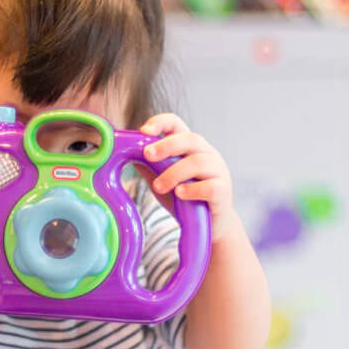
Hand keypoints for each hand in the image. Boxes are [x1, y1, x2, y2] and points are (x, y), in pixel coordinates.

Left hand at [140, 113, 238, 242]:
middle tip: (147, 155)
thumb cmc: (184, 199)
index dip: (161, 122)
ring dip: (173, 173)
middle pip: (190, 138)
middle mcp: (207, 154)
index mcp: (190, 147)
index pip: (177, 124)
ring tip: (158, 187)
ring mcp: (218, 171)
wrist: (209, 225)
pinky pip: (210, 187)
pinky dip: (192, 190)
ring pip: (198, 162)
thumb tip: (124, 153)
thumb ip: (148, 166)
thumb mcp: (161, 180)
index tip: (143, 131)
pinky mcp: (223, 191)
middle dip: (166, 145)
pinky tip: (179, 194)